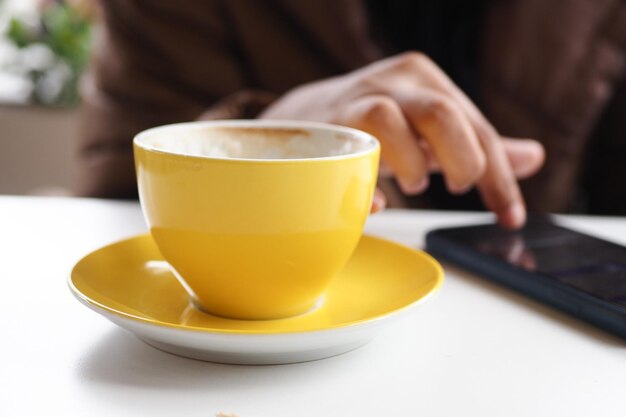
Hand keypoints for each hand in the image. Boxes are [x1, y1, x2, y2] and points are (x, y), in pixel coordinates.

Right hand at [261, 52, 543, 227]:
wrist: (302, 119)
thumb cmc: (373, 127)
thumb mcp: (428, 132)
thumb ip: (474, 144)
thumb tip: (532, 157)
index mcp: (424, 80)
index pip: (476, 126)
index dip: (499, 175)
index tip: (510, 215)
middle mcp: (391, 82)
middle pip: (440, 114)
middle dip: (461, 160)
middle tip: (458, 186)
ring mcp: (351, 102)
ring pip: (387, 121)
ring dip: (409, 165)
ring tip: (413, 184)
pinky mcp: (320, 130)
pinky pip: (343, 155)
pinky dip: (364, 185)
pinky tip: (376, 203)